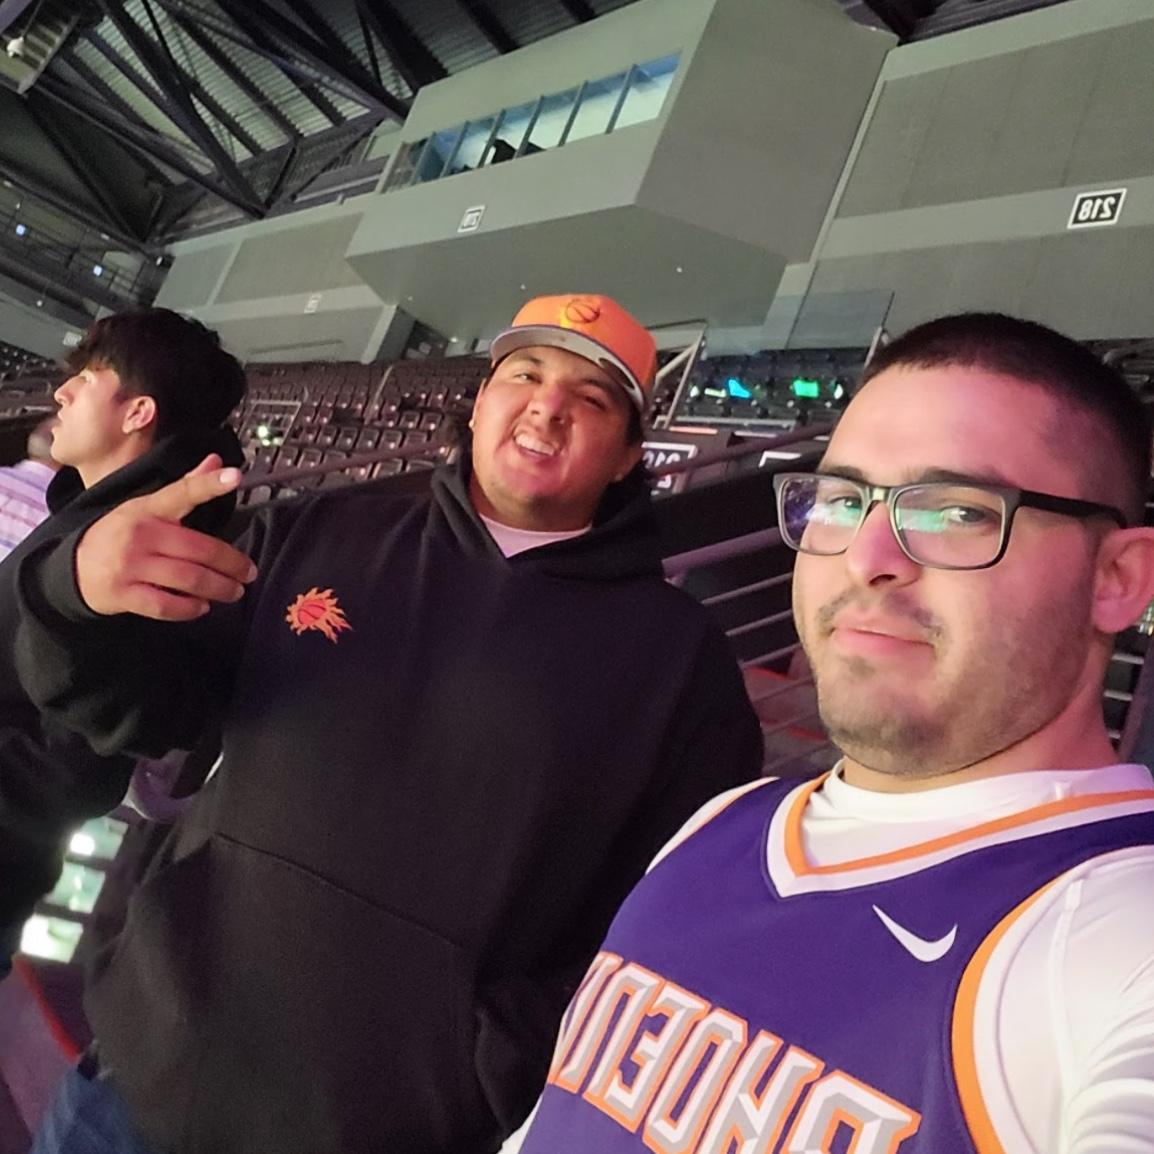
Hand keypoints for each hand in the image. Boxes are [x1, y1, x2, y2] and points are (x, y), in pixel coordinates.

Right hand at [75, 455, 256, 620]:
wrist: (71, 568)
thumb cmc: (120, 535)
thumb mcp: (147, 507)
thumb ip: (185, 488)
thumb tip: (216, 461)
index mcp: (148, 509)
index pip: (182, 492)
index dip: (208, 484)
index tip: (235, 477)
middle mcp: (140, 535)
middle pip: (198, 548)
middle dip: (230, 563)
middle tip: (249, 573)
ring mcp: (130, 565)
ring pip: (187, 578)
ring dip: (218, 588)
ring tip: (234, 592)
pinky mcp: (123, 594)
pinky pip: (165, 605)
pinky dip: (189, 608)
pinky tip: (202, 607)